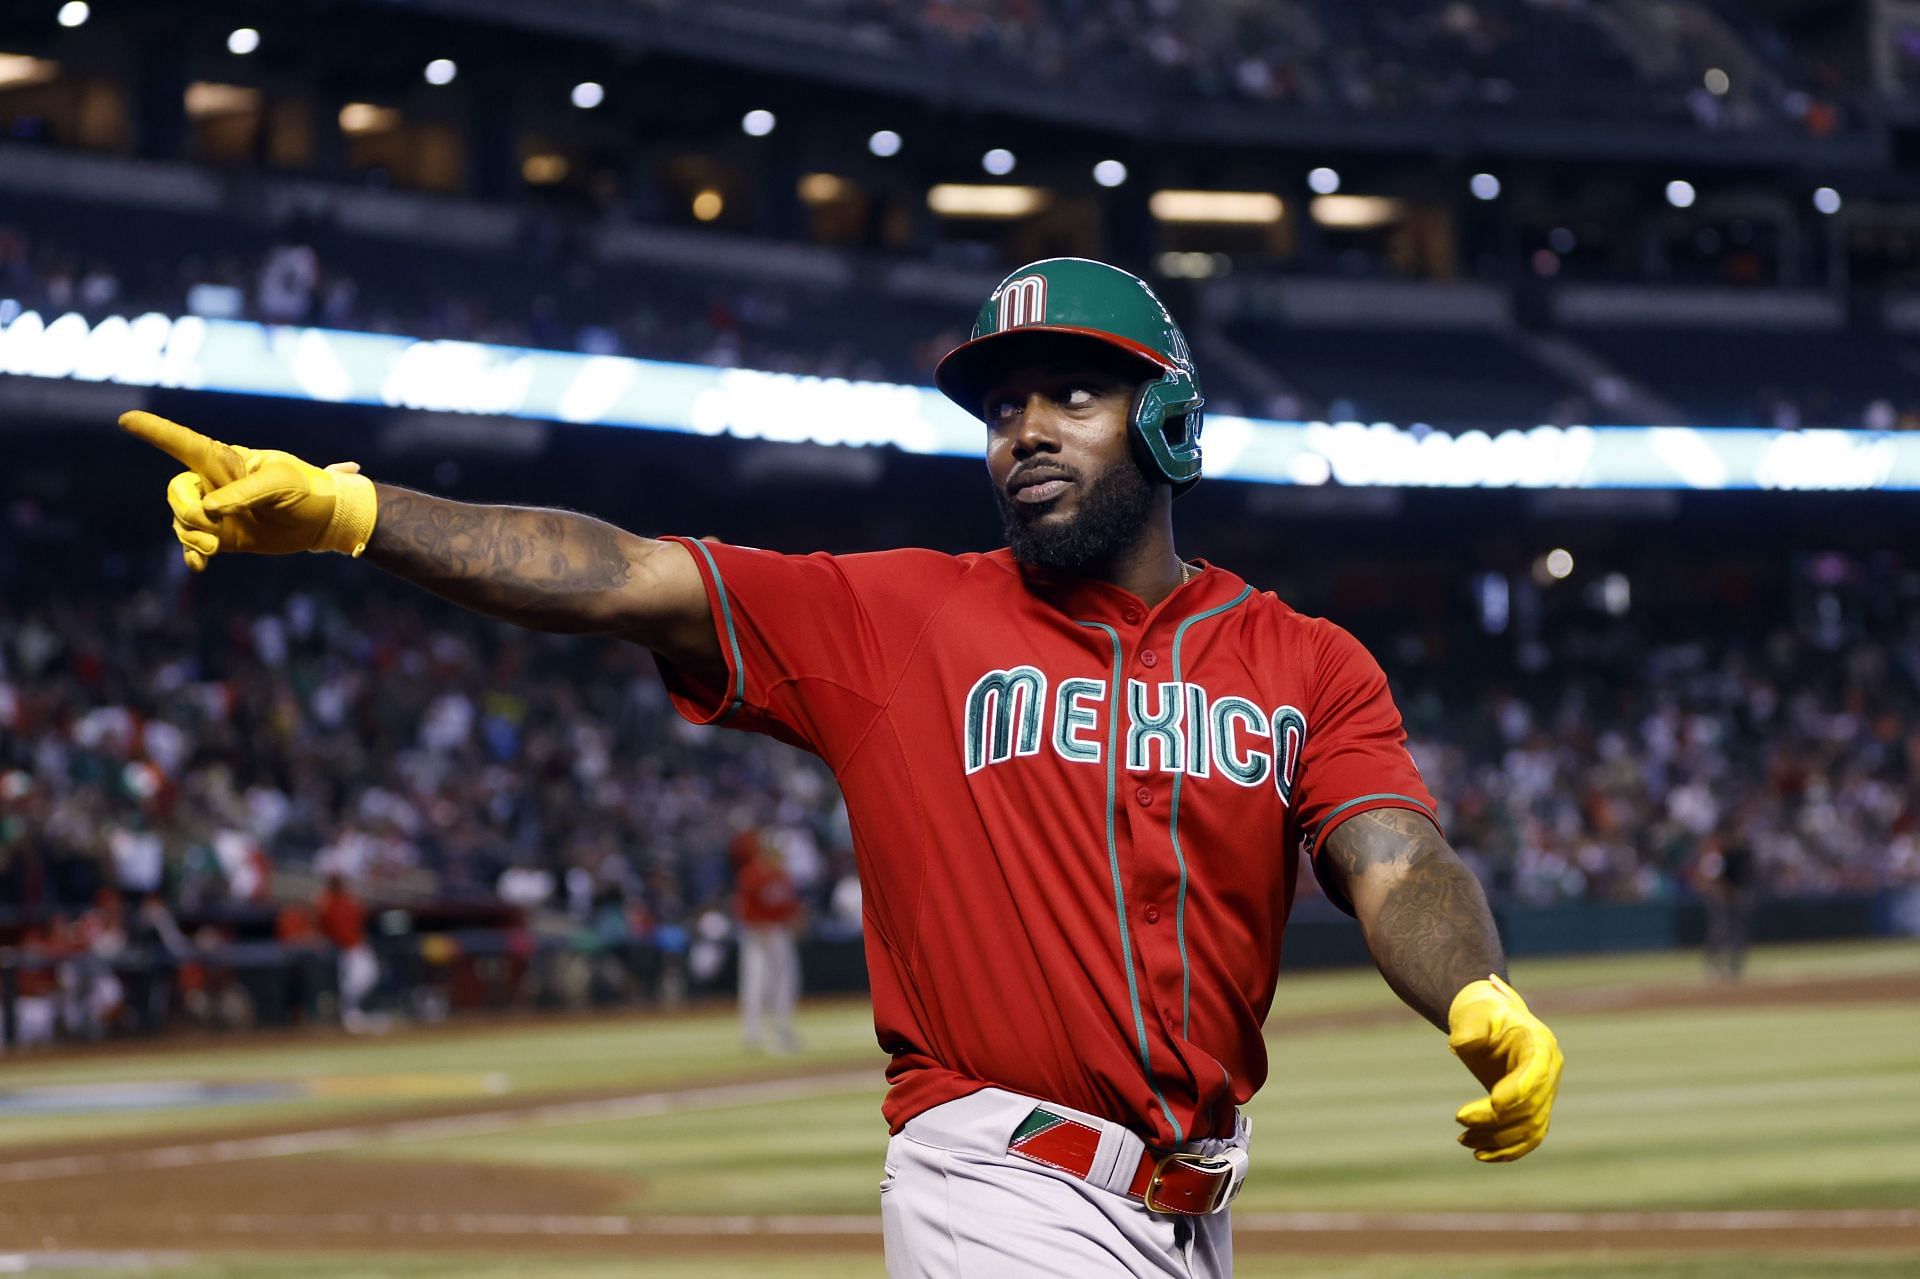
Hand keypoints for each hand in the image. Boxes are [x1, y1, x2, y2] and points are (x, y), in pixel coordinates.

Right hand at [120, 411, 377, 570]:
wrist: (324, 521)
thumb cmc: (308, 490)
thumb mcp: (283, 484)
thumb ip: (246, 492)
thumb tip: (211, 508)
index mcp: (227, 461)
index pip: (185, 443)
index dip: (155, 431)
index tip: (126, 419)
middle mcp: (215, 483)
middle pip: (176, 491)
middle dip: (184, 510)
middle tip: (212, 524)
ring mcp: (216, 510)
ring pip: (181, 519)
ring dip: (191, 536)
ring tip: (213, 549)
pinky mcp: (223, 535)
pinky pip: (193, 543)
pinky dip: (192, 554)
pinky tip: (199, 566)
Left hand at [1447, 974, 1562, 1161]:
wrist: (1489, 1018)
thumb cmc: (1480, 1012)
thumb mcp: (1473, 1012)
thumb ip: (1467, 1026)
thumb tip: (1458, 1046)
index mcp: (1540, 1044)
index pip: (1536, 1074)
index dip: (1518, 1092)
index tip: (1493, 1105)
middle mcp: (1550, 1070)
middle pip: (1531, 1106)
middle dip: (1496, 1120)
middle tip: (1460, 1121)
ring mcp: (1546, 1091)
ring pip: (1530, 1127)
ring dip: (1498, 1140)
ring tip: (1464, 1140)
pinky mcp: (1535, 1106)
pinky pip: (1530, 1136)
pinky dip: (1509, 1150)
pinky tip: (1481, 1154)